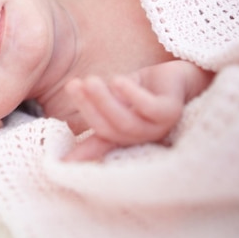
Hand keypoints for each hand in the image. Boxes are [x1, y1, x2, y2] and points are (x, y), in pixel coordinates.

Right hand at [63, 61, 212, 160]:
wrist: (179, 75)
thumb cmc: (145, 90)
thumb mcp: (114, 103)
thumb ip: (96, 121)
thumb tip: (66, 139)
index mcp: (126, 138)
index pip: (99, 146)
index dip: (81, 155)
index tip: (59, 162)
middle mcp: (142, 138)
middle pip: (109, 130)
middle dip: (88, 108)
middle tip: (73, 85)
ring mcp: (158, 128)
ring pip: (126, 122)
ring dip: (104, 101)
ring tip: (90, 80)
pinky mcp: (171, 112)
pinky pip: (149, 108)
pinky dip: (131, 95)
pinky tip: (118, 80)